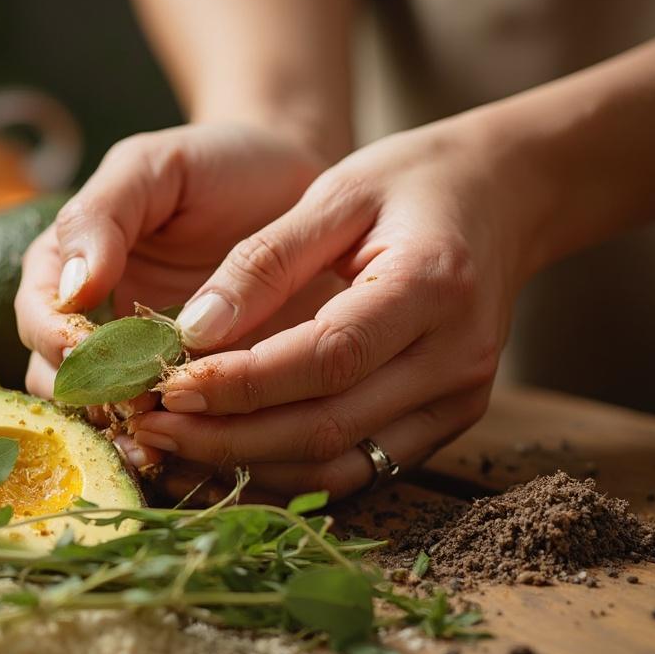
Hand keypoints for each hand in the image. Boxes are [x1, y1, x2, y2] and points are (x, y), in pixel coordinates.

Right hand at [14, 123, 326, 468]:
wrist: (303, 191)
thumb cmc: (221, 165)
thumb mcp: (157, 164)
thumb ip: (103, 212)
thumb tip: (70, 287)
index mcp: (66, 273)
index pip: (40, 322)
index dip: (60, 343)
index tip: (92, 351)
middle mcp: (92, 331)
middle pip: (64, 389)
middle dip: (95, 405)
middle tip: (139, 407)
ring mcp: (142, 371)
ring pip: (113, 427)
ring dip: (134, 442)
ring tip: (167, 448)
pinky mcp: (194, 399)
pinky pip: (176, 441)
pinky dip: (186, 453)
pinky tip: (211, 456)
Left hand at [134, 117, 541, 502]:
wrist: (505, 199)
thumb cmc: (414, 181)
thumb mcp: (336, 191)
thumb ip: (265, 261)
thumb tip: (195, 331)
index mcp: (433, 284)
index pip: (326, 357)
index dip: (241, 382)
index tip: (168, 385)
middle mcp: (456, 357)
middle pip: (328, 426)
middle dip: (228, 437)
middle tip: (149, 429)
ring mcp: (460, 400)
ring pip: (340, 466)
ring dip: (250, 467)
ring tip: (172, 448)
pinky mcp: (448, 423)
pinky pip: (359, 469)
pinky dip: (287, 472)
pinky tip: (226, 455)